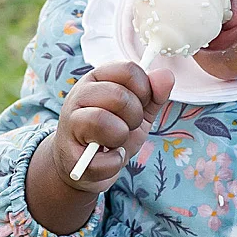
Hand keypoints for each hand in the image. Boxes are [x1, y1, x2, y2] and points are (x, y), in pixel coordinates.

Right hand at [57, 61, 176, 192]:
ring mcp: (70, 124)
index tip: (141, 103)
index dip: (144, 89)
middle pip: (118, 96)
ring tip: (116, 141)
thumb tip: (166, 75)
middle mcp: (79, 95)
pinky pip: (103, 158)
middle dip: (134, 116)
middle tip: (128, 126)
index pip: (128, 69)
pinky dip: (115, 162)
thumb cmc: (110, 133)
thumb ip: (154, 95)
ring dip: (120, 136)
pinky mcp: (69, 155)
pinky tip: (109, 157)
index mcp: (98, 79)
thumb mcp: (138, 112)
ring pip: (102, 121)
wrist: (84, 166)